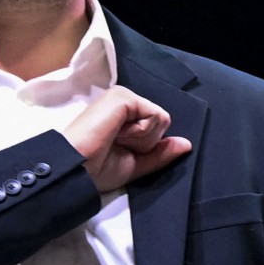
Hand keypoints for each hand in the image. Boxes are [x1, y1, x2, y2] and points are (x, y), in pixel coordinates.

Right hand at [62, 85, 191, 192]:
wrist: (77, 169)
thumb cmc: (97, 168)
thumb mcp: (135, 164)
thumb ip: (159, 153)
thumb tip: (186, 144)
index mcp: (125, 115)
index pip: (157, 127)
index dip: (146, 146)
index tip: (119, 150)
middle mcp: (125, 101)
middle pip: (162, 123)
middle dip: (146, 142)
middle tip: (117, 145)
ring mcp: (123, 96)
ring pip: (160, 119)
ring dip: (141, 139)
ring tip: (114, 139)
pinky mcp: (123, 96)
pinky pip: (154, 116)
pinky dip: (140, 133)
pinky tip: (117, 134)